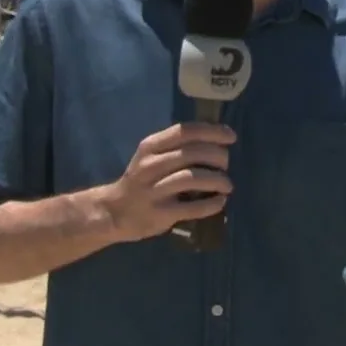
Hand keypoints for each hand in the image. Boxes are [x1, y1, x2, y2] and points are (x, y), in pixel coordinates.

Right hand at [98, 122, 234, 242]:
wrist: (114, 211)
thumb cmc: (141, 181)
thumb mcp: (151, 157)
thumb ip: (176, 147)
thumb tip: (216, 141)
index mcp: (151, 146)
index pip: (185, 131)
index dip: (212, 131)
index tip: (231, 136)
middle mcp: (151, 165)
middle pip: (193, 153)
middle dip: (218, 156)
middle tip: (226, 164)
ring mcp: (154, 190)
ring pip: (193, 178)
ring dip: (218, 180)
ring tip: (227, 185)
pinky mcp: (160, 213)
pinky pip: (193, 207)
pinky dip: (212, 204)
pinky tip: (220, 202)